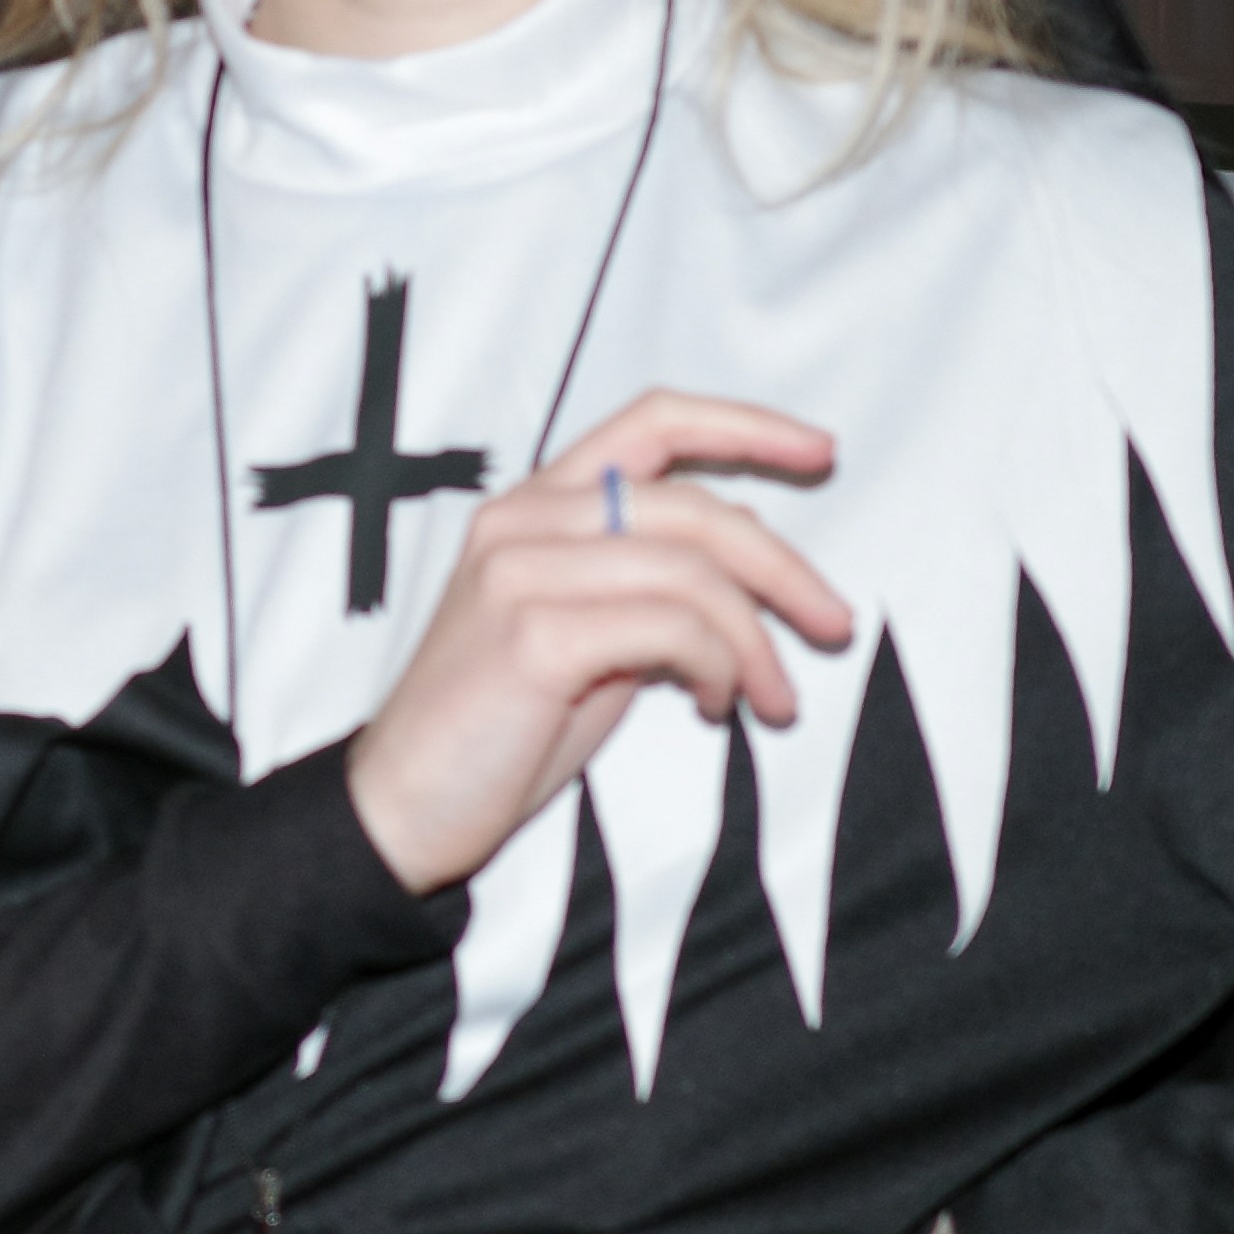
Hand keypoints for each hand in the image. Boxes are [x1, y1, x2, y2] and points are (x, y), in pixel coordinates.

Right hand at [341, 391, 849, 892]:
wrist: (401, 810)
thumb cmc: (496, 730)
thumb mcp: (588, 635)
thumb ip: (650, 585)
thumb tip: (749, 558)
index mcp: (535, 505)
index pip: (650, 422)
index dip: (744, 426)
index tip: (819, 452)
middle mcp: (523, 519)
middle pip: (695, 505)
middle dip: (784, 567)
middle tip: (833, 625)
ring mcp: (521, 570)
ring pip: (694, 570)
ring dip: (756, 641)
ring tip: (770, 699)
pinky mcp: (533, 632)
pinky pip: (673, 628)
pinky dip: (718, 667)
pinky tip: (713, 706)